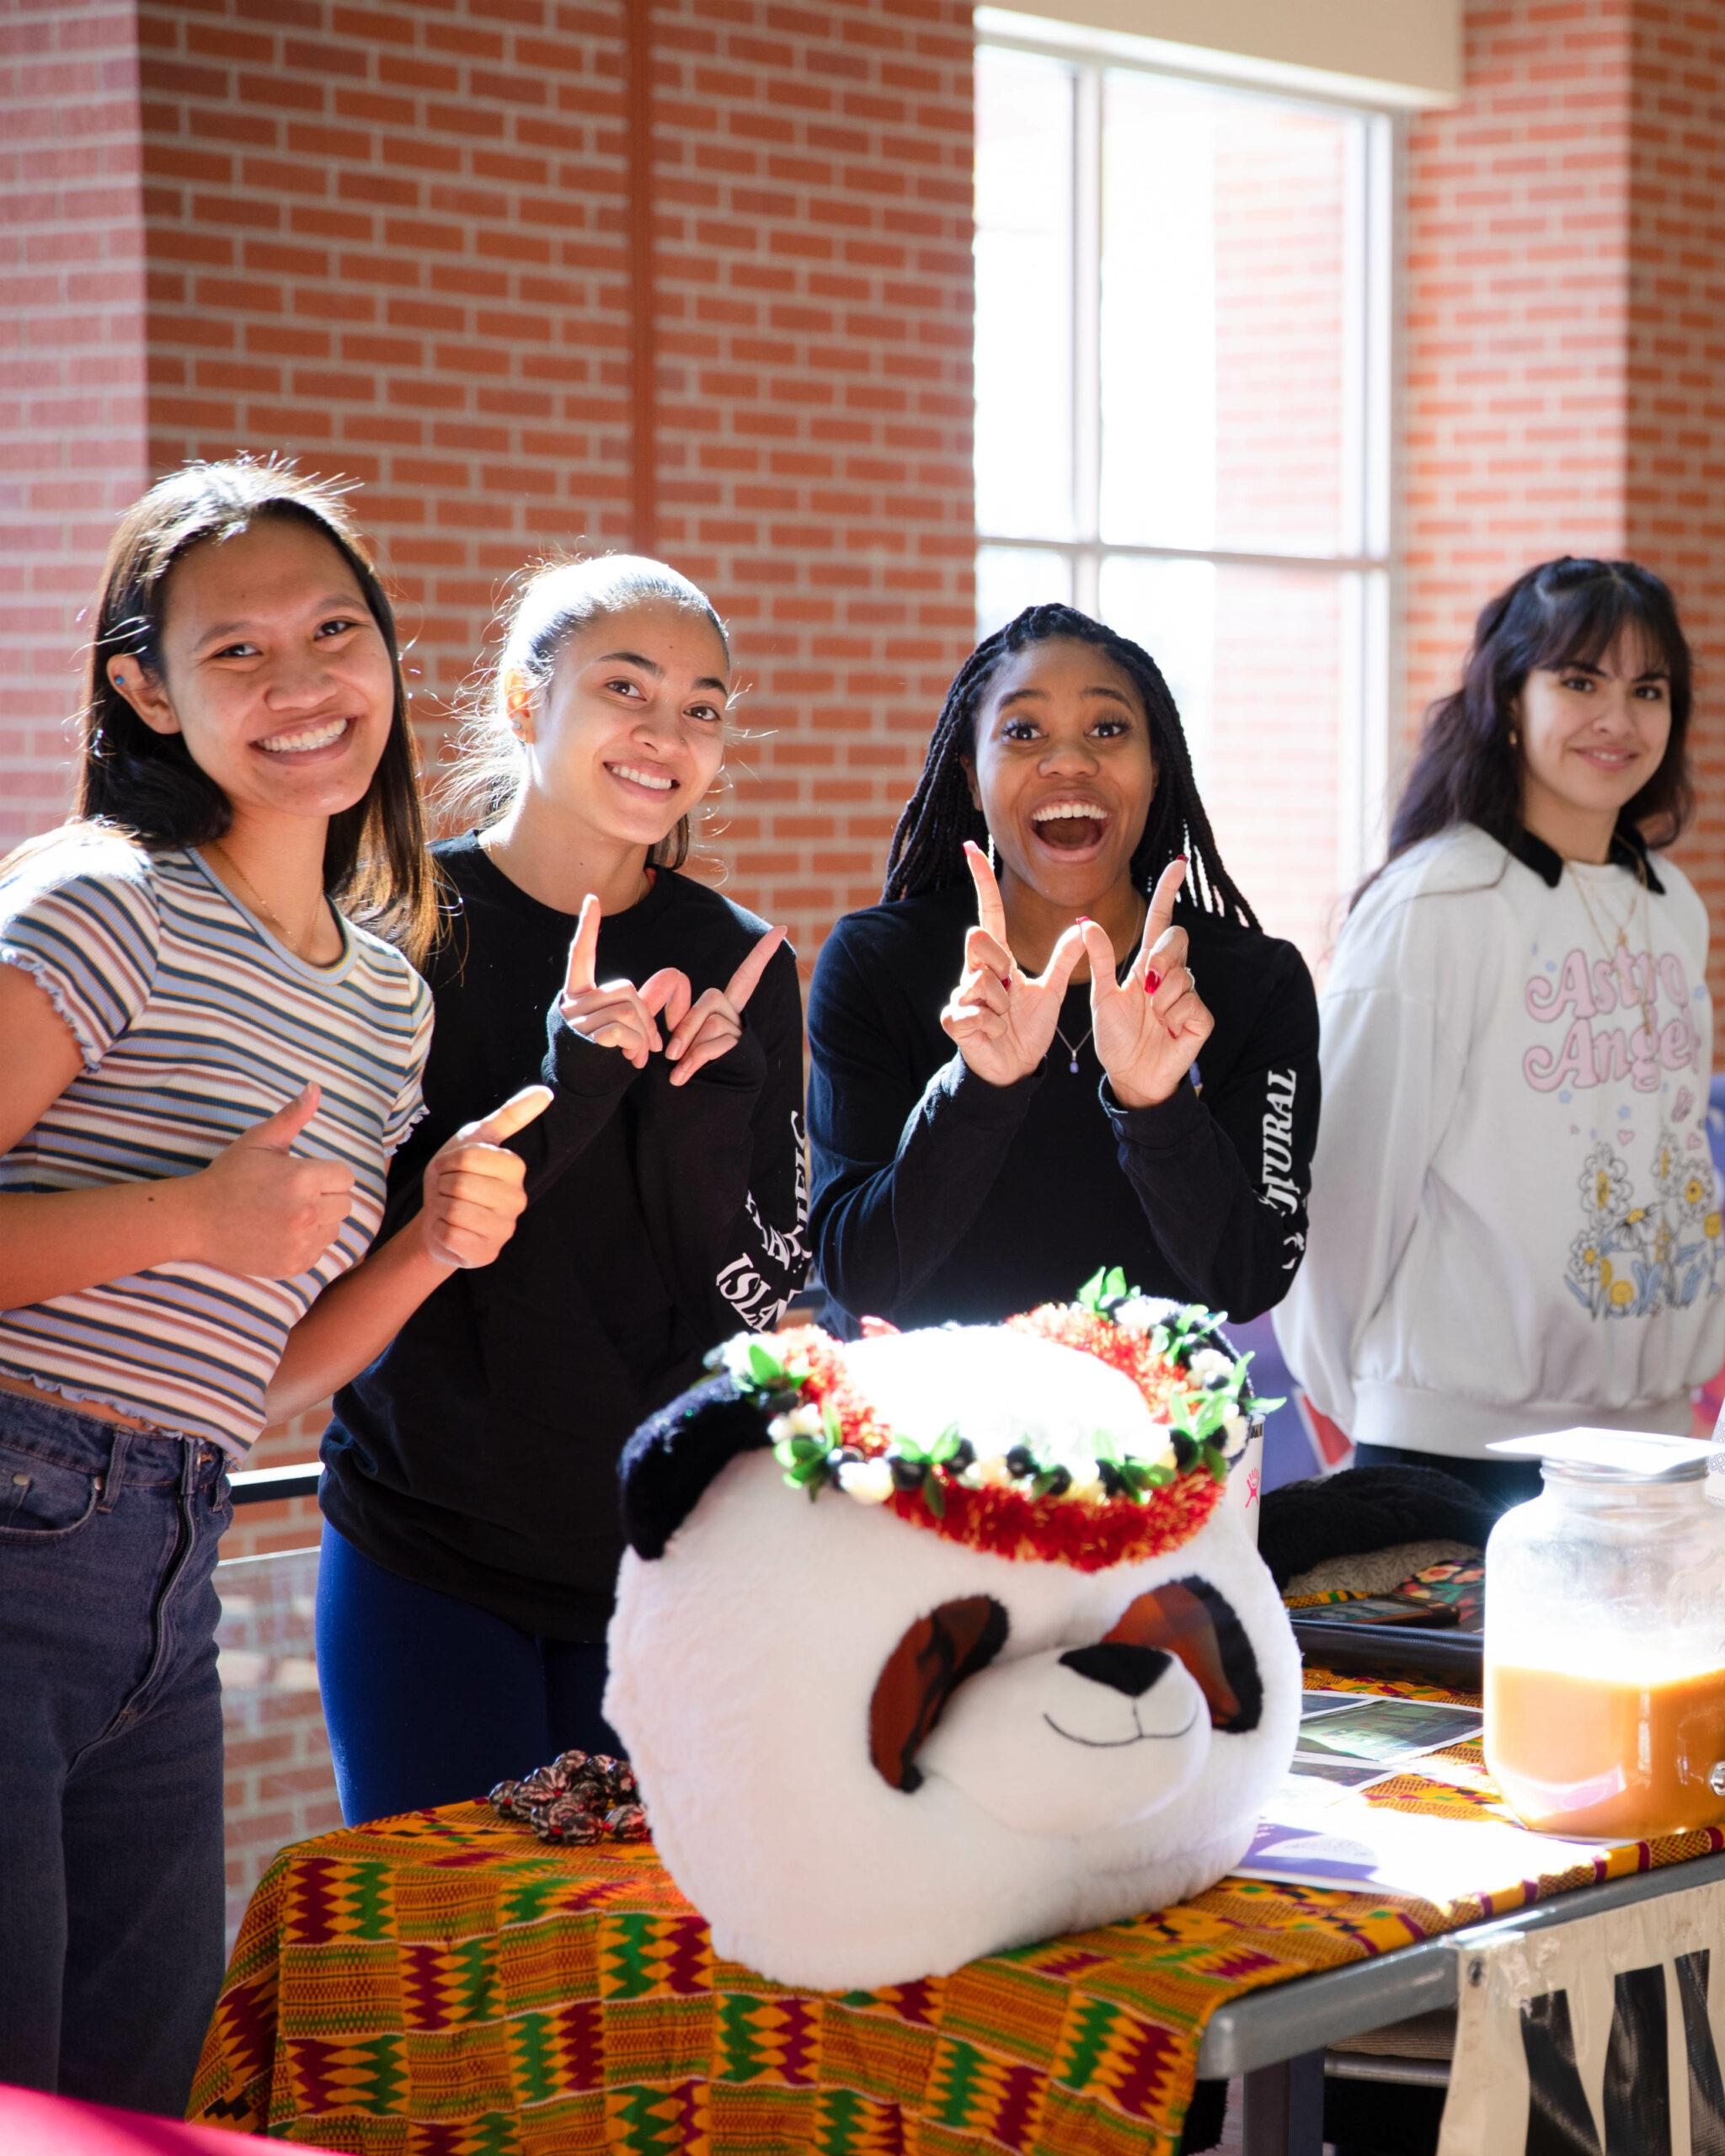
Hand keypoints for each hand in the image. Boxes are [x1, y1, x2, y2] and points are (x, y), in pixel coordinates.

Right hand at [188, 1083, 354, 1277]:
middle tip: (294, 1195)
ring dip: (320, 1221)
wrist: (196, 1220)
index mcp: (303, 1179)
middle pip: (345, 1204)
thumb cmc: (229, 1175)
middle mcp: (306, 1213)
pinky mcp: (293, 1265)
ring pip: (335, 1229)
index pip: (345, 1177)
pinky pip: (320, 1252)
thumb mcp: (259, 1140)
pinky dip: (307, 1244)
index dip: (327, 1174)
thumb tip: (315, 1088)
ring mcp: (300, 1243)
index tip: (304, 1176)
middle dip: (326, 1196)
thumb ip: (292, 1116)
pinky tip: (282, 1232)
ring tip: (287, 1213)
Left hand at [418, 1084, 552, 1268]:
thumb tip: (546, 1092)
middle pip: (459, 1184)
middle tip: (448, 1191)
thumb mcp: (476, 1140)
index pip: (468, 1157)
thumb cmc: (456, 1176)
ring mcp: (505, 1229)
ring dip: (440, 1208)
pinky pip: (451, 1235)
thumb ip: (510, 1115)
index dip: (449, 1161)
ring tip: (450, 1209)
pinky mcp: (487, 1254)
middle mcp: (518, 1199)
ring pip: (454, 1210)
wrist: (439, 1219)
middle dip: (442, 1186)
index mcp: (516, 1168)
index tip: (453, 1168)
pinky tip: (450, 1230)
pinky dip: (440, 1231)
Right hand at [558, 894, 664, 1068]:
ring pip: (630, 1009)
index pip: (581, 954)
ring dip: (644, 1035)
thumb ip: (633, 1006)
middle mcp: (572, 1002)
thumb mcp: (615, 1027)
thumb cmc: (601, 1059)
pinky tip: (631, 1059)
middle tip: (649, 1046)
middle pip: (626, 989)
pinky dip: (637, 1045)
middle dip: (647, 1017)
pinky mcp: (585, 1036)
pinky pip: (626, 1028)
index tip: (592, 899)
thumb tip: (661, 990)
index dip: (588, 928)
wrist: (580, 1093)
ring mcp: (576, 1019)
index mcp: (577, 994)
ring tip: (638, 1055)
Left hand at [662, 926, 784, 1084]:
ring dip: (687, 1046)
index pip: (746, 976)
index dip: (761, 954)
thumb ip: (677, 1024)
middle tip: (670, 1052)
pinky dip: (691, 1062)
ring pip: (710, 1023)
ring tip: (678, 1067)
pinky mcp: (740, 1051)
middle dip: (686, 1023)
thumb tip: (673, 1038)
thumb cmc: (683, 1070)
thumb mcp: (677, 1040)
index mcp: (725, 1009)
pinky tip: (681, 1077)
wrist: (696, 1106)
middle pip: (712, 999)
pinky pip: (711, 1044)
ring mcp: (741, 1034)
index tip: (780, 930)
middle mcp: (738, 1018)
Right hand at [938, 841, 1086, 1086]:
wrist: (1014, 1067)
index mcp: (997, 960)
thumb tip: (1084, 926)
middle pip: (979, 940)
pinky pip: (975, 1012)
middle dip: (1001, 965)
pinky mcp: (953, 1019)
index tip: (972, 847)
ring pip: (983, 983)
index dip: (981, 881)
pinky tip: (993, 1033)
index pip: (989, 912)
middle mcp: (974, 970)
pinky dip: (992, 1026)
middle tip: (1011, 992)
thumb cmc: (1027, 1027)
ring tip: (1004, 1019)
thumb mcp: (1051, 991)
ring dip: (1002, 1006)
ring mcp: (960, 994)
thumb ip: (1065, 959)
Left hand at [1081, 856, 1213, 1108]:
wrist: (1130, 1074)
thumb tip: (1086, 922)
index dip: (1168, 892)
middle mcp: (1171, 974)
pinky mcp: (1201, 1017)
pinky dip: (1172, 1017)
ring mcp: (1188, 994)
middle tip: (1145, 985)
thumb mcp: (1102, 996)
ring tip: (1152, 1019)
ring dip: (1159, 998)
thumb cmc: (1117, 1037)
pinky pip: (1189, 1003)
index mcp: (1146, 965)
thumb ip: (1100, 960)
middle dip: (1160, 958)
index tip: (1177, 864)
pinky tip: (1168, 1030)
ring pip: (1179, 975)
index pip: (1160, 921)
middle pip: (1176, 939)